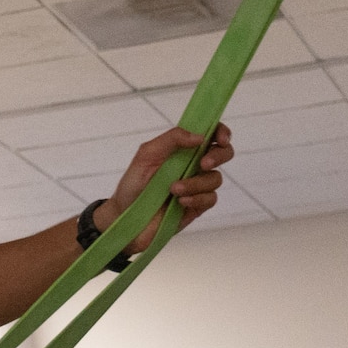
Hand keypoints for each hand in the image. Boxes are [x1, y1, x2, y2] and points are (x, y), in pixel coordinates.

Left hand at [95, 125, 233, 251]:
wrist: (123, 216)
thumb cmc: (133, 184)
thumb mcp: (146, 155)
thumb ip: (171, 139)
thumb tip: (199, 136)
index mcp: (184, 150)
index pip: (211, 135)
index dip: (222, 132)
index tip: (221, 139)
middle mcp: (194, 166)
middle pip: (224, 154)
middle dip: (218, 156)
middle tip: (203, 164)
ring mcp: (197, 187)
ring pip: (215, 179)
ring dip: (195, 183)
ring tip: (173, 189)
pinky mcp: (197, 206)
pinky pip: (210, 199)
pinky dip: (196, 198)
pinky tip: (180, 202)